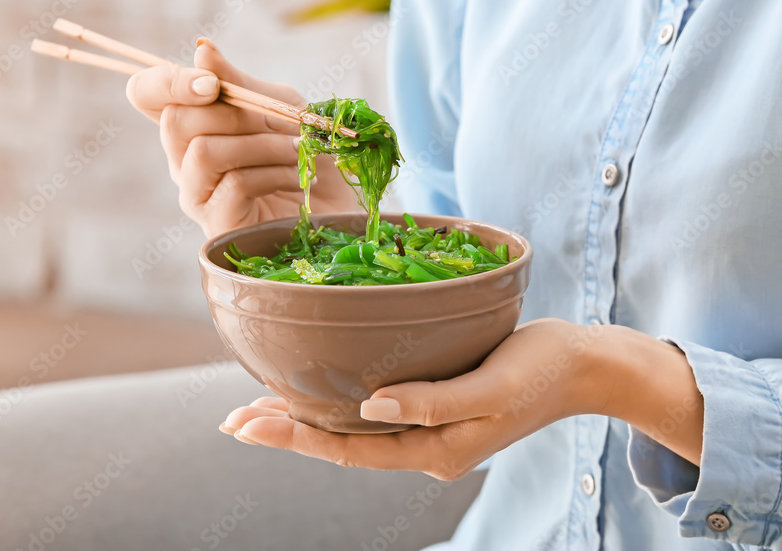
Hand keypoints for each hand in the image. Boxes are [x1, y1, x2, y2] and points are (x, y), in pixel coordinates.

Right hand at [125, 39, 358, 236]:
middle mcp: (183, 160)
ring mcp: (196, 195)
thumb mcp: (277, 105)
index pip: (145, 94)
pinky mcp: (218, 224)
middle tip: (276, 121)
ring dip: (262, 144)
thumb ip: (238, 82)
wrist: (336, 205)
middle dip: (232, 113)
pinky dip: (276, 172)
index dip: (166, 81)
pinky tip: (299, 175)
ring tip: (298, 150)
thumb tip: (201, 49)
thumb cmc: (304, 153)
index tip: (211, 83)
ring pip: (204, 152)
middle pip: (174, 121)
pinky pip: (236, 183)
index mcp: (192, 123)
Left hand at [219, 319, 703, 478]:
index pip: (349, 448)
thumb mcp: (491, 387)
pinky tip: (316, 387)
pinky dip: (335, 401)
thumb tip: (371, 407)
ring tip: (256, 408)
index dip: (295, 437)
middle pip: (340, 443)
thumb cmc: (541, 370)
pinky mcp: (433, 402)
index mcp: (434, 450)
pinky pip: (372, 409)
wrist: (584, 365)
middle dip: (285, 430)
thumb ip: (432, 402)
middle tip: (232, 419)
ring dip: (304, 418)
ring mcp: (427, 426)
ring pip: (352, 428)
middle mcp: (423, 444)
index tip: (248, 422)